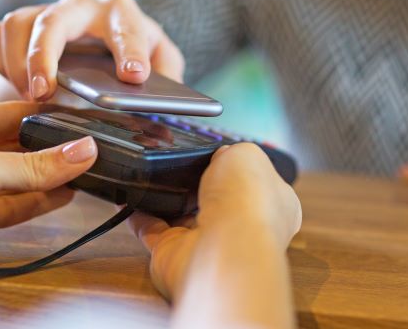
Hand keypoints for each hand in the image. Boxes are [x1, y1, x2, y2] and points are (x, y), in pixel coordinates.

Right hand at [0, 0, 184, 100]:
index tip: (133, 75)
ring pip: (19, 24)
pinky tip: (17, 85)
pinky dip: (1, 61)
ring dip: (17, 63)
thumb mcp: (162, 65)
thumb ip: (170, 81)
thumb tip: (163, 109)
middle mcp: (82, 7)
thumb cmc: (135, 56)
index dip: (130, 51)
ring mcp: (48, 12)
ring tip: (31, 96)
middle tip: (43, 92)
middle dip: (44, 55)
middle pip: (54, 20)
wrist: (105, 44)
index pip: (127, 27)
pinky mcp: (23, 23)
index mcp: (121, 14)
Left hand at [0, 102, 96, 242]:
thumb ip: (30, 166)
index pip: (12, 113)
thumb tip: (81, 152)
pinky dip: (33, 204)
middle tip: (92, 153)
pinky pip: (5, 207)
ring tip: (87, 176)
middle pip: (15, 148)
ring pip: (14, 180)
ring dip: (47, 180)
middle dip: (51, 152)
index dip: (48, 118)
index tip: (84, 123)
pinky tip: (61, 197)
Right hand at [129, 143, 301, 300]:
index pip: (256, 184)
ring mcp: (209, 244)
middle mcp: (243, 229)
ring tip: (153, 177)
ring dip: (168, 200)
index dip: (238, 168)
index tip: (219, 153)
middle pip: (217, 201)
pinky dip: (141, 216)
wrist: (223, 246)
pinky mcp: (176, 255)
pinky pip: (153, 232)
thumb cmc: (246, 202)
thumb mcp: (247, 154)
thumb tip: (219, 157)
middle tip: (183, 164)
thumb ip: (233, 152)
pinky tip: (133, 199)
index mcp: (273, 205)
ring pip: (184, 217)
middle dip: (199, 184)